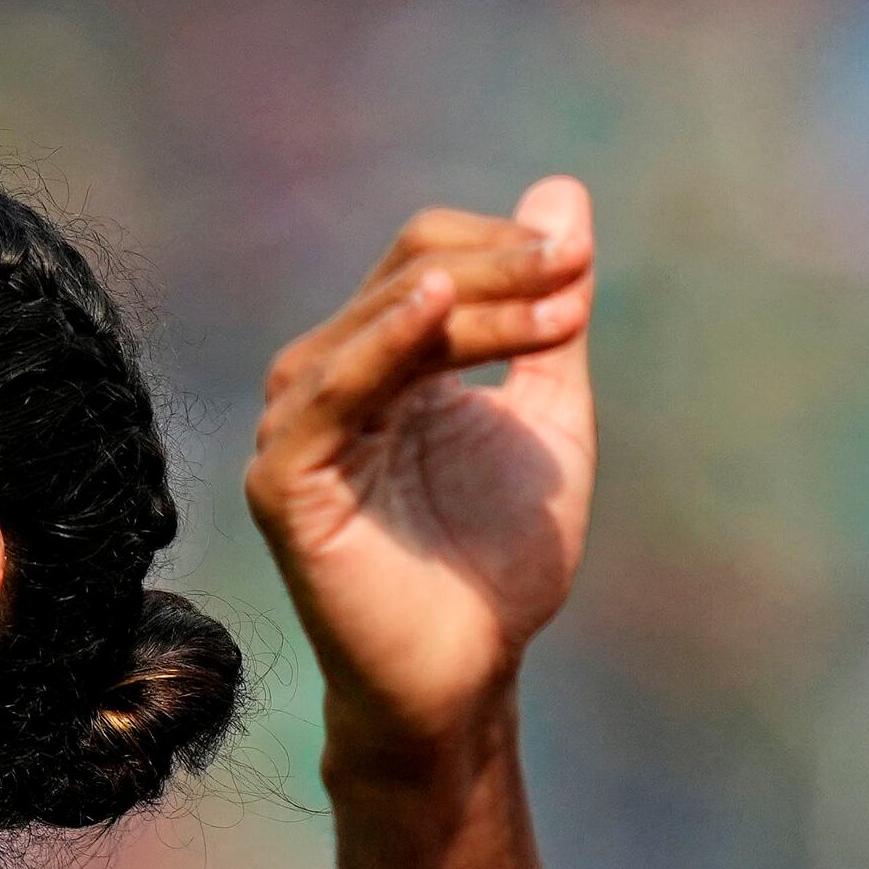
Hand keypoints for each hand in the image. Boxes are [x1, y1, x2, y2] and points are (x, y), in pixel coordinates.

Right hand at [243, 179, 597, 760]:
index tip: (583, 269)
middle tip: (574, 275)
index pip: (428, 259)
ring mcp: (298, 430)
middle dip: (499, 267)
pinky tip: (436, 308)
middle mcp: (328, 382)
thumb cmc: (494, 563)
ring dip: (471, 302)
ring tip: (551, 307)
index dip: (506, 251)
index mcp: (381, 362)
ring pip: (377, 323)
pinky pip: (328, 395)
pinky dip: (381, 344)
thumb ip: (550, 321)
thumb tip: (563, 192)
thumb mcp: (546, 423)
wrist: (465, 676)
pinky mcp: (285, 483)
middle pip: (405, 274)